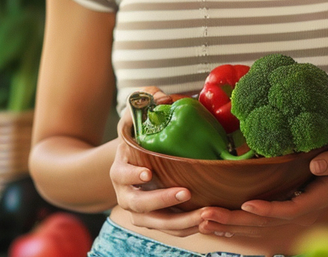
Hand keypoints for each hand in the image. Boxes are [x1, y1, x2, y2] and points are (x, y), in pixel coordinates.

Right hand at [112, 86, 205, 236]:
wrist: (134, 165)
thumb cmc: (138, 138)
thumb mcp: (136, 116)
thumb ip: (146, 100)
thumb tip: (162, 96)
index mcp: (120, 170)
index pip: (122, 174)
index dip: (133, 175)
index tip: (149, 173)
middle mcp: (126, 195)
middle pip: (139, 205)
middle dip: (162, 201)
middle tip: (186, 192)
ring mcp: (141, 212)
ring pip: (158, 223)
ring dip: (181, 221)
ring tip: (205, 214)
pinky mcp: (158, 221)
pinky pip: (172, 229)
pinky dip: (189, 228)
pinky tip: (208, 221)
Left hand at [197, 130, 327, 236]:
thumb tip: (316, 166)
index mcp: (318, 197)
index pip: (292, 210)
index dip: (270, 210)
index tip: (247, 205)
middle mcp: (304, 209)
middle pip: (268, 223)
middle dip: (237, 222)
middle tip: (208, 215)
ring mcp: (294, 210)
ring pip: (260, 225)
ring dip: (231, 225)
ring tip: (203, 221)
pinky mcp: (285, 205)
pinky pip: (259, 220)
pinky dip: (237, 223)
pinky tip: (216, 223)